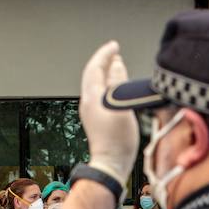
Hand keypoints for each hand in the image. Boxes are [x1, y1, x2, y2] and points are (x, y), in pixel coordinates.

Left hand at [80, 40, 139, 186]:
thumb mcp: (120, 106)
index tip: (114, 46)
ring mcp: (91, 112)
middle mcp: (88, 102)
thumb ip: (117, 83)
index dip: (105, 54)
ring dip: (105, 72)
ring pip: (95, 84)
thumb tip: (116, 66)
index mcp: (92, 96)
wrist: (111, 163)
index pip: (95, 67)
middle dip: (103, 61)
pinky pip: (98, 94)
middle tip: (114, 53)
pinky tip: (114, 88)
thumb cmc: (117, 140)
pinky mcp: (96, 120)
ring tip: (116, 66)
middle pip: (92, 74)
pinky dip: (106, 84)